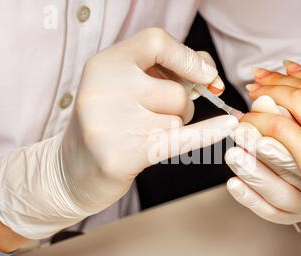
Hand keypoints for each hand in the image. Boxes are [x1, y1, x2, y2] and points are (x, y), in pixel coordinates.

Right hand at [0, 28, 237, 238]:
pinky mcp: (125, 155)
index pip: (156, 42)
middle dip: (181, 106)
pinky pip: (182, 139)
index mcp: (104, 64)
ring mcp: (114, 123)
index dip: (187, 57)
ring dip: (174, 127)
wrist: (72, 170)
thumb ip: (162, 71)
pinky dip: (209, 132)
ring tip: (146, 134)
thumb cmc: (109, 122)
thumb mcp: (124, 86)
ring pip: (177, 119)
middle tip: (162, 116)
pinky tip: (228, 127)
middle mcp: (105, 89)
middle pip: (176, 91)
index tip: (207, 74)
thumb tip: (210, 73)